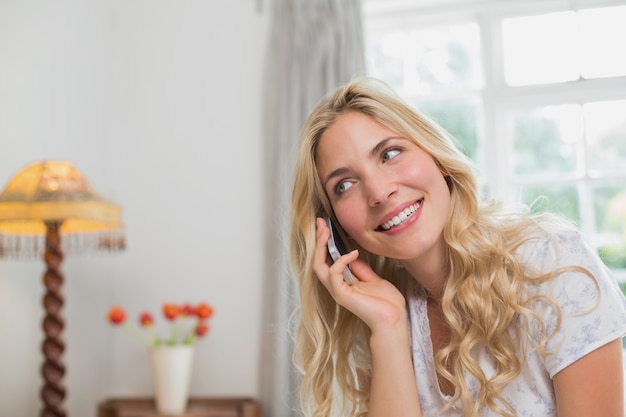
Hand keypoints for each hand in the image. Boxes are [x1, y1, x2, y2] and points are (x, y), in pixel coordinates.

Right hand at [313, 217, 406, 331]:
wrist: (394, 320)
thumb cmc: (386, 303)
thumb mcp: (373, 279)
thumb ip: (360, 268)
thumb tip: (352, 254)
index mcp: (343, 283)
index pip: (327, 260)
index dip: (324, 243)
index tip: (325, 226)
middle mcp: (336, 287)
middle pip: (317, 261)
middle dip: (318, 241)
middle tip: (321, 223)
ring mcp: (337, 291)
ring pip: (318, 266)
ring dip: (321, 247)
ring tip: (326, 232)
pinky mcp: (341, 295)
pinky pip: (334, 273)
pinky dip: (341, 261)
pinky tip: (353, 253)